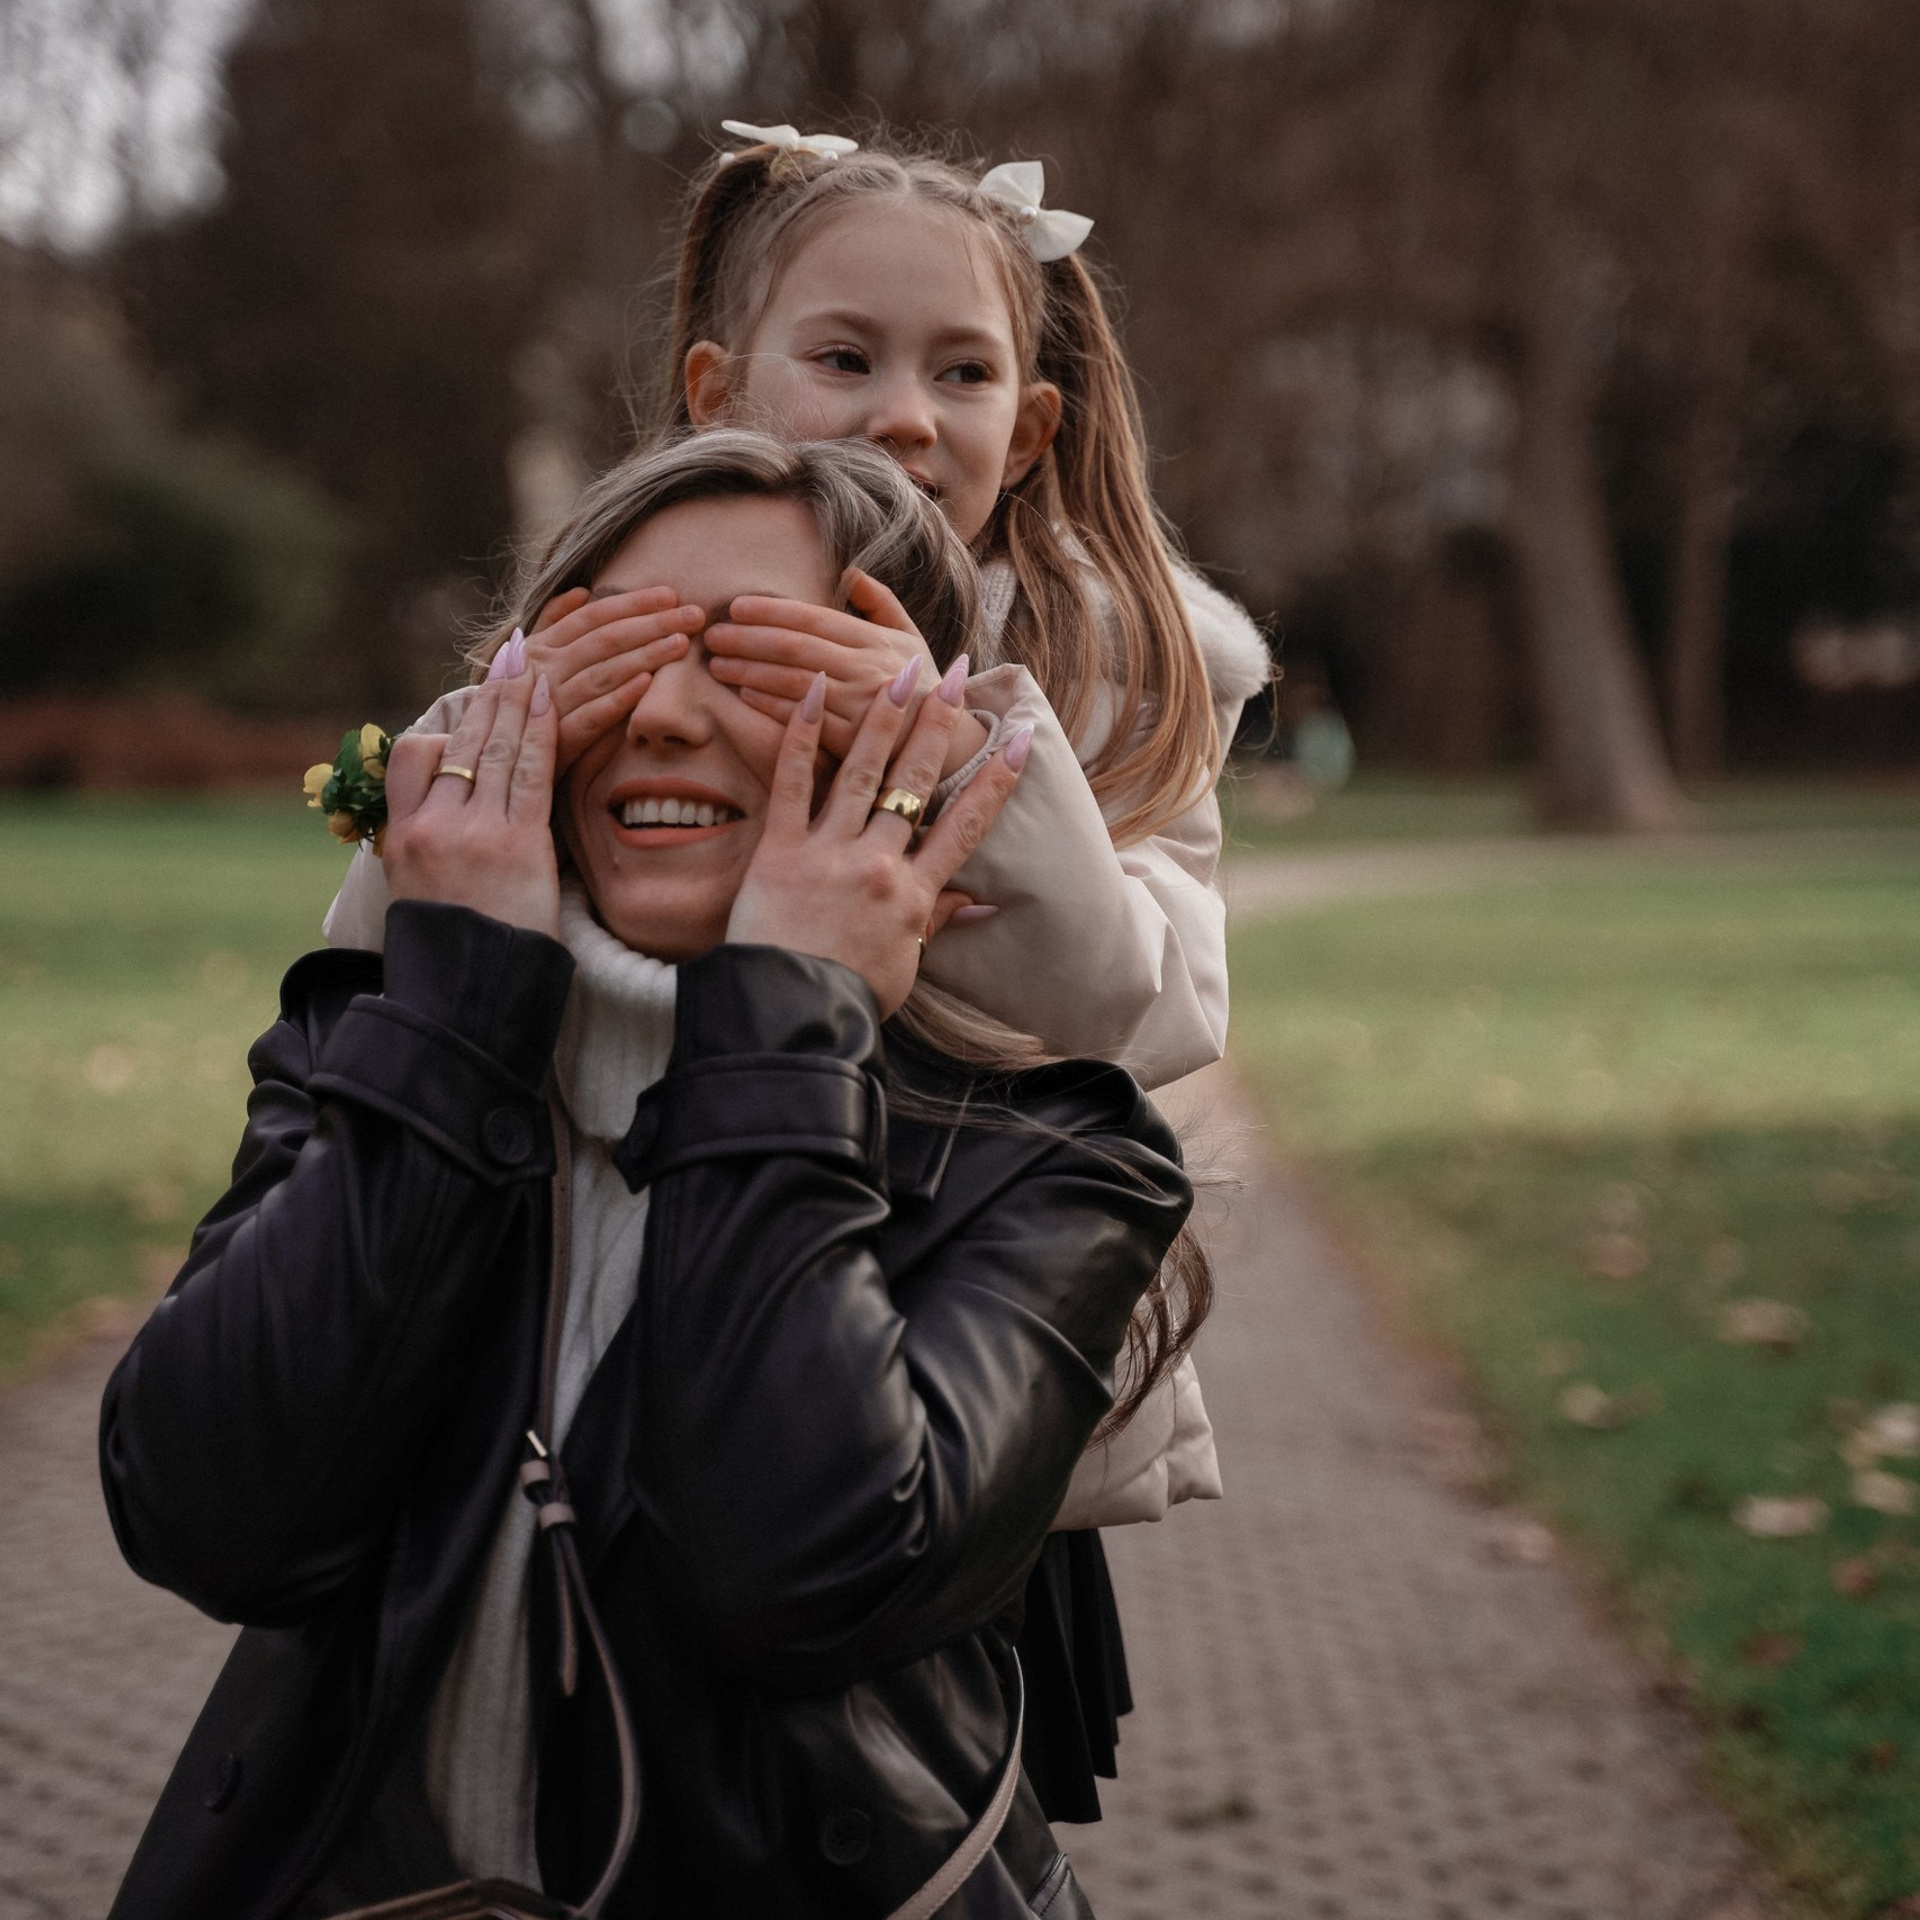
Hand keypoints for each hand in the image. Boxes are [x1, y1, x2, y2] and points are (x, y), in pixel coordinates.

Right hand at [383, 665, 560, 937]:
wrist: (468, 990)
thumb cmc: (452, 946)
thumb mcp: (417, 889)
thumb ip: (423, 844)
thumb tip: (434, 818)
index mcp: (401, 835)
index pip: (411, 757)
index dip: (443, 728)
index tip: (466, 707)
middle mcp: (432, 827)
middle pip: (459, 744)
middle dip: (488, 696)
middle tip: (510, 657)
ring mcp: (474, 832)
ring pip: (495, 748)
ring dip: (517, 701)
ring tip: (533, 666)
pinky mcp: (518, 843)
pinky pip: (531, 770)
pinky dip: (541, 729)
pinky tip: (552, 699)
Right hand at [509, 586, 705, 775]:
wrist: (498, 756)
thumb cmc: (521, 703)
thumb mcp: (528, 658)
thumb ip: (553, 623)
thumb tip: (582, 592)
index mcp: (540, 647)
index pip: (592, 616)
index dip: (632, 603)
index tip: (670, 595)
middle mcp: (543, 670)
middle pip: (605, 640)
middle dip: (652, 624)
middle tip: (694, 615)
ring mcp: (549, 704)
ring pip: (602, 673)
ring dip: (644, 655)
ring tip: (680, 643)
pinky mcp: (557, 741)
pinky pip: (592, 716)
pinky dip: (619, 698)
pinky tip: (648, 683)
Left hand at [704, 569, 990, 779]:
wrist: (949, 747)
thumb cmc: (922, 689)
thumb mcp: (910, 640)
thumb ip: (881, 604)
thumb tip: (851, 572)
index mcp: (878, 641)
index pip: (815, 618)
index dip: (772, 611)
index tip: (736, 606)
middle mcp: (870, 669)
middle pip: (797, 647)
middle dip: (749, 638)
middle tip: (713, 634)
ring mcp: (861, 706)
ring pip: (794, 681)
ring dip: (750, 670)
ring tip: (718, 664)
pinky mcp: (854, 742)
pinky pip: (803, 719)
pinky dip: (771, 705)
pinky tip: (744, 694)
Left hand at [727, 666, 1029, 1016]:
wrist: (790, 1018)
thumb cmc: (849, 998)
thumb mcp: (905, 966)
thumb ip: (937, 923)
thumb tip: (982, 903)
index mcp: (915, 896)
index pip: (965, 828)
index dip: (994, 783)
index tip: (1018, 742)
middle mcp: (879, 864)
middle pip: (916, 784)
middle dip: (939, 727)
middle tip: (955, 678)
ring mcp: (828, 853)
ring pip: (863, 771)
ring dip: (885, 717)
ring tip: (901, 671)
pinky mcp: (779, 850)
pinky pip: (793, 782)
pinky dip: (804, 735)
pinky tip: (816, 691)